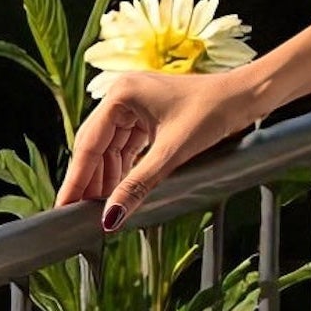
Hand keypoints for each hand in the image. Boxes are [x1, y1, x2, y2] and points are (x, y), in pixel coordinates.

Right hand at [54, 66, 255, 232]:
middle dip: (90, 180)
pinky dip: (124, 166)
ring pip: (111, 146)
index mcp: (121, 94)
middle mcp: (122, 93)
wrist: (247, 96)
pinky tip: (119, 188)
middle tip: (78, 214)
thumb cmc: (214, 112)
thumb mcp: (171, 154)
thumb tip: (110, 217)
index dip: (76, 179)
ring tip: (100, 207)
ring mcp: (135, 102)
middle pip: (96, 145)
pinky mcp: (149, 112)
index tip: (63, 206)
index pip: (88, 144)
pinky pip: (127, 143)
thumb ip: (137, 186)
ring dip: (107, 176)